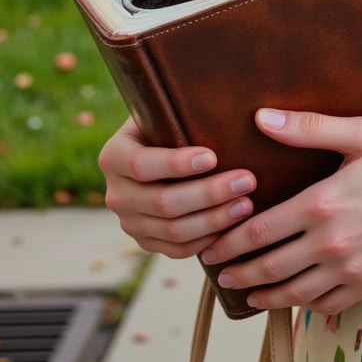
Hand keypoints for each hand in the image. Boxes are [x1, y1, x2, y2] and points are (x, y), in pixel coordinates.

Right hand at [99, 117, 257, 258]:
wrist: (158, 154)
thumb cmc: (172, 126)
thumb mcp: (166, 113)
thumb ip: (182, 112)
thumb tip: (244, 111)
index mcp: (114, 156)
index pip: (141, 165)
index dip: (176, 164)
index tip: (212, 157)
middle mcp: (115, 193)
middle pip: (162, 202)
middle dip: (209, 193)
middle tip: (247, 180)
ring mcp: (129, 222)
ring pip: (173, 230)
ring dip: (214, 219)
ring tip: (246, 203)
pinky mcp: (146, 242)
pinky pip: (177, 249)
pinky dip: (206, 240)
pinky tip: (232, 226)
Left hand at [201, 109, 361, 314]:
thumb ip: (309, 129)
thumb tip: (261, 118)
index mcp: (322, 203)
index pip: (258, 230)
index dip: (228, 241)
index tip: (210, 246)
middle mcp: (332, 243)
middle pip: (269, 268)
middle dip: (238, 274)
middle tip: (219, 274)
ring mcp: (352, 270)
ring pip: (294, 293)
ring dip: (264, 296)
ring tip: (247, 295)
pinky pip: (328, 306)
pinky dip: (304, 307)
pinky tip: (295, 301)